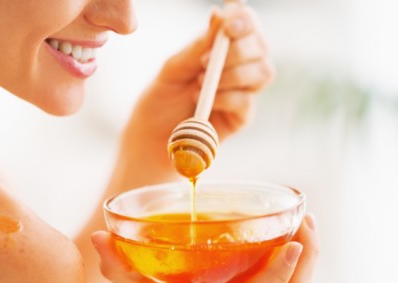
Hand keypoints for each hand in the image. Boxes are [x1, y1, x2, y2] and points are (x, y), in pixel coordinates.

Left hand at [117, 5, 273, 186]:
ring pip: (263, 72)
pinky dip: (227, 97)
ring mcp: (243, 92)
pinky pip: (247, 101)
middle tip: (206, 61)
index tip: (229, 26)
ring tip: (200, 83)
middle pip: (260, 47)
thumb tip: (218, 14)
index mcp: (222, 48)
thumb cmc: (160, 100)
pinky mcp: (241, 117)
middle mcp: (238, 67)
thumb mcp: (173, 69)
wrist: (150, 138)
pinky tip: (206, 101)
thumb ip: (197, 46)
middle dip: (238, 50)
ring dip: (233, 74)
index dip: (245, 20)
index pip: (246, 25)